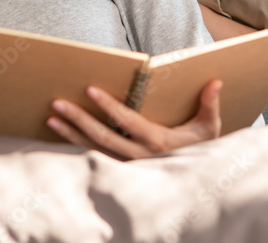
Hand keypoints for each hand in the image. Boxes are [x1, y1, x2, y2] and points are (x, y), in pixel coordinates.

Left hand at [47, 79, 222, 160]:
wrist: (197, 185)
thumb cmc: (203, 150)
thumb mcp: (210, 129)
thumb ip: (210, 105)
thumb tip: (215, 82)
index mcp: (158, 143)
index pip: (128, 122)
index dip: (109, 106)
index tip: (90, 89)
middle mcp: (140, 158)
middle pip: (103, 137)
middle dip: (79, 120)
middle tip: (57, 104)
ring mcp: (128, 168)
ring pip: (94, 151)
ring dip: (71, 135)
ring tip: (51, 119)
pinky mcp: (120, 172)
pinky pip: (94, 159)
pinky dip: (75, 149)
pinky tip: (60, 137)